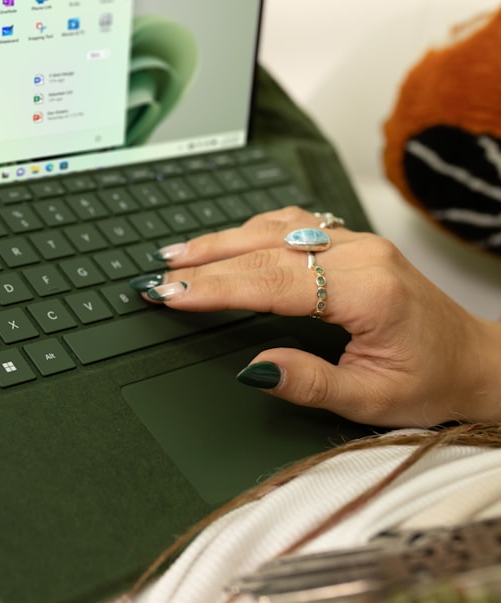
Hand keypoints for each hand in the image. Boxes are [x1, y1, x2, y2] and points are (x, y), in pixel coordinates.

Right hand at [140, 206, 500, 426]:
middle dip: (204, 262)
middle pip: (265, 248)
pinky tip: (223, 242)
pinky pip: (292, 225)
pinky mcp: (352, 243)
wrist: (477, 361)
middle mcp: (361, 254)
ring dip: (221, 240)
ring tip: (176, 256)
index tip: (171, 294)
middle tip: (158, 275)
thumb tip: (255, 369)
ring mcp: (357, 242)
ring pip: (275, 228)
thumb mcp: (373, 401)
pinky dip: (249, 232)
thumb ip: (311, 383)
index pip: (271, 282)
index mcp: (367, 291)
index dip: (215, 287)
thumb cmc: (431, 383)